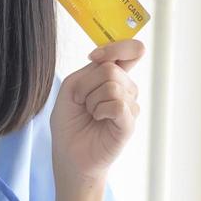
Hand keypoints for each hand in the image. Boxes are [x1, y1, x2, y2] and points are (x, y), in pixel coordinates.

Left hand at [49, 38, 144, 184]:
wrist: (68, 152)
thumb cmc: (69, 121)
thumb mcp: (71, 88)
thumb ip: (91, 70)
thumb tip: (108, 64)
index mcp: (113, 76)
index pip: (131, 50)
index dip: (116, 47)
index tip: (94, 57)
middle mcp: (125, 89)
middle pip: (111, 69)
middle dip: (87, 86)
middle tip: (82, 103)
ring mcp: (130, 106)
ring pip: (113, 86)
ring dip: (91, 101)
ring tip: (90, 114)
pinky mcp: (129, 123)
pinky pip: (118, 104)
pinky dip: (100, 111)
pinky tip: (97, 120)